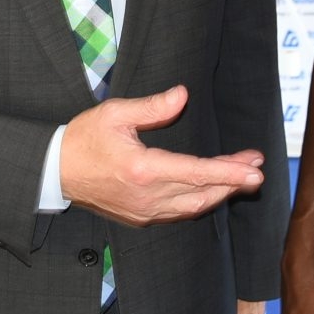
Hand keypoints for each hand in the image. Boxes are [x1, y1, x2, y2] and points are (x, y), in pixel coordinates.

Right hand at [59, 85, 263, 226]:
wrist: (56, 172)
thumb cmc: (84, 139)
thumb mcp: (115, 113)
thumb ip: (152, 107)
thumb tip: (182, 95)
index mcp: (143, 170)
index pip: (197, 172)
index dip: (229, 171)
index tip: (254, 168)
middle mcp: (148, 196)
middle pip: (203, 192)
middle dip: (234, 181)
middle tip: (257, 168)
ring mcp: (145, 211)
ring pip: (194, 207)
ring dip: (221, 193)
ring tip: (242, 177)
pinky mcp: (141, 217)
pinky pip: (179, 212)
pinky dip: (200, 201)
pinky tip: (212, 189)